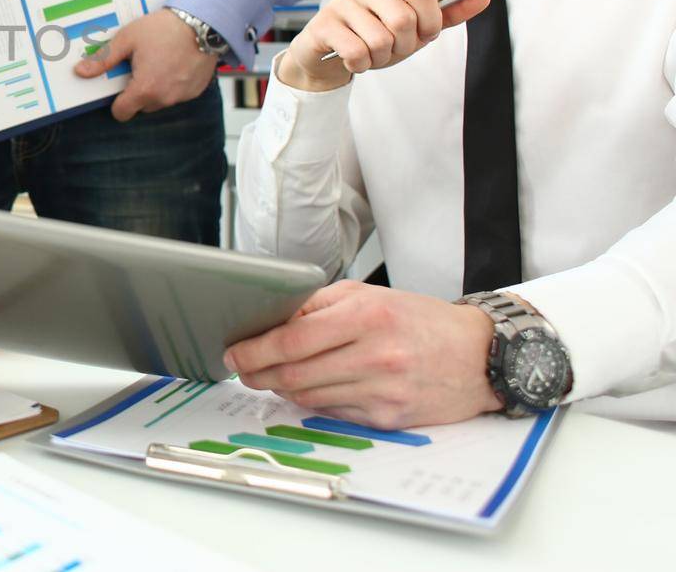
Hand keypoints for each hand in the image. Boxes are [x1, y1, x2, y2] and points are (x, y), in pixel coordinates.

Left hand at [73, 11, 217, 119]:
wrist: (203, 22)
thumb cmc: (164, 29)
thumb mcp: (127, 40)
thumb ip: (103, 60)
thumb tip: (81, 72)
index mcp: (144, 89)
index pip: (121, 113)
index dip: (116, 102)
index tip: (119, 85)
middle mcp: (164, 98)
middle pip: (140, 106)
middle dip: (137, 91)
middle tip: (139, 66)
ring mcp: (182, 96)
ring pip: (159, 100)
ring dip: (155, 88)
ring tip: (158, 61)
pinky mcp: (196, 91)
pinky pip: (177, 94)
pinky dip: (173, 84)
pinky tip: (174, 63)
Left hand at [224, 281, 501, 429]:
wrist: (479, 355)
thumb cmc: (419, 320)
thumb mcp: (368, 295)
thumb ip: (317, 306)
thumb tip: (269, 322)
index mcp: (366, 316)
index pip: (292, 339)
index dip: (254, 350)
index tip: (233, 352)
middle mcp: (375, 355)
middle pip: (294, 373)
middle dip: (258, 373)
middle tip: (241, 370)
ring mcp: (383, 391)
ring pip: (308, 396)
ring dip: (281, 388)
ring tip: (271, 376)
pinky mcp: (389, 418)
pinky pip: (333, 413)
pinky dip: (312, 402)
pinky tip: (307, 389)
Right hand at [279, 0, 490, 92]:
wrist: (329, 56)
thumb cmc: (374, 36)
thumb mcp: (414, 28)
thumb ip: (447, 13)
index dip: (430, 21)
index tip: (424, 34)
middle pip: (403, 19)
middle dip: (404, 46)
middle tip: (393, 49)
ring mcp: (341, 2)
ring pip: (380, 40)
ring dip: (381, 58)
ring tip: (371, 54)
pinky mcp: (323, 25)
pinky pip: (356, 51)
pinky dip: (361, 64)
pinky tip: (353, 59)